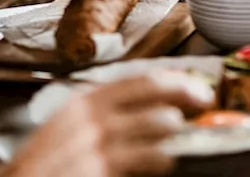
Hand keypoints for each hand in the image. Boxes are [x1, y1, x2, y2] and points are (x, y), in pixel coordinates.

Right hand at [4, 72, 213, 176]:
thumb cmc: (44, 164)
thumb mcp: (69, 128)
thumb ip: (102, 115)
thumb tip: (150, 109)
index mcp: (83, 103)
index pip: (138, 80)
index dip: (173, 81)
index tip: (196, 85)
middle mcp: (90, 119)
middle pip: (153, 100)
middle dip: (185, 99)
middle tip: (205, 104)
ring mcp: (95, 147)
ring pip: (155, 131)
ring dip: (175, 135)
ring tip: (182, 139)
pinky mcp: (98, 171)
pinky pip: (144, 162)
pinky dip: (161, 159)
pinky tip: (166, 162)